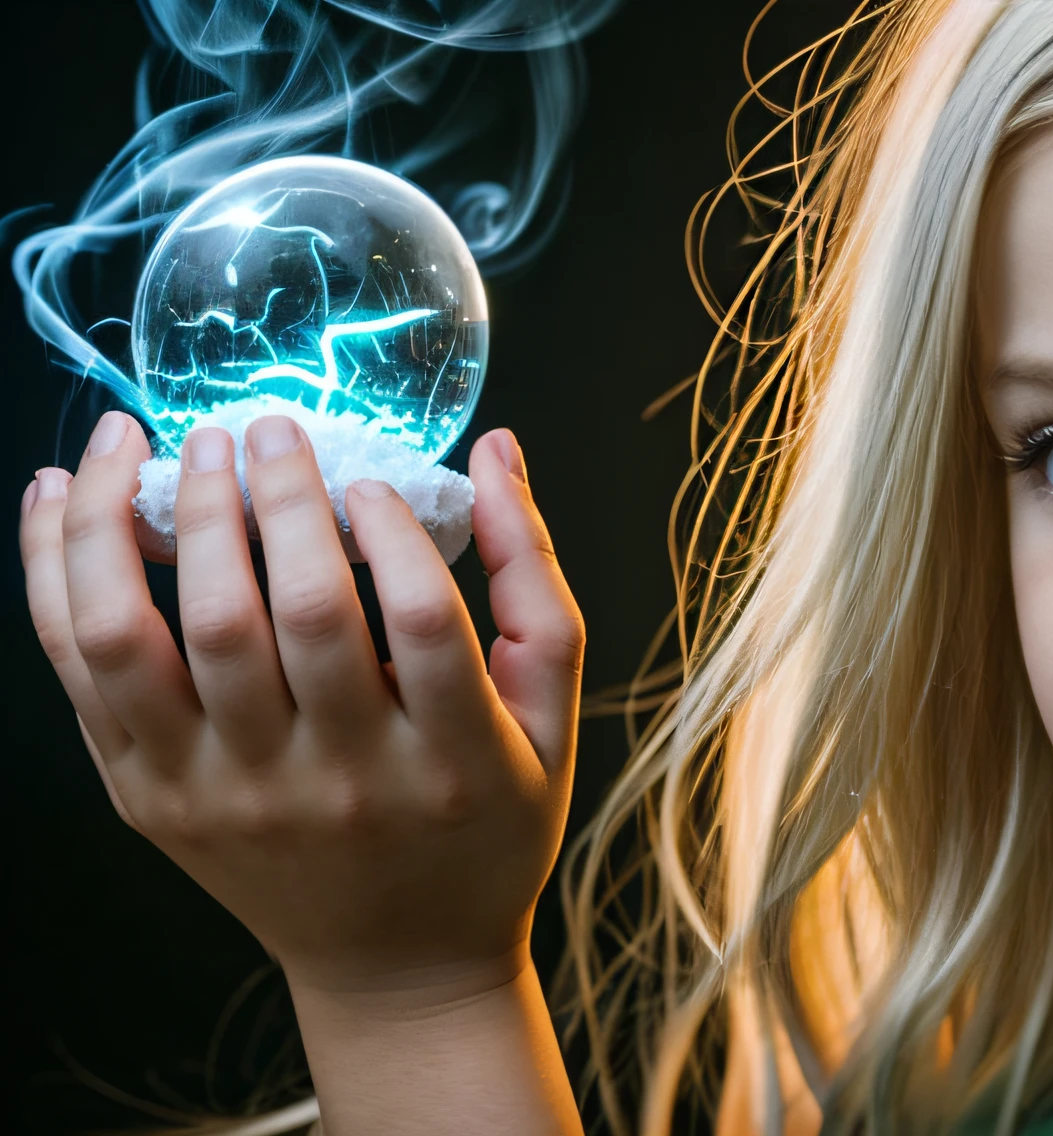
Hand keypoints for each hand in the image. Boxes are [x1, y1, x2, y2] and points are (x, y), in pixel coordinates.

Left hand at [20, 410, 582, 1005]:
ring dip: (151, 519)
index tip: (372, 480)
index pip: (424, 626)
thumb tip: (494, 450)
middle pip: (288, 617)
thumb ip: (533, 581)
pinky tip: (68, 491)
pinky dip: (58, 568)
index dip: (394, 534)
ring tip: (164, 441)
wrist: (399, 965)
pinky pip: (82, 668)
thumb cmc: (483, 825)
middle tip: (267, 430)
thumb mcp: (549, 719)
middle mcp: (336, 782)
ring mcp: (230, 794)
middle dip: (269, 498)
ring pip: (156, 635)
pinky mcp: (151, 798)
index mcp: (452, 760)